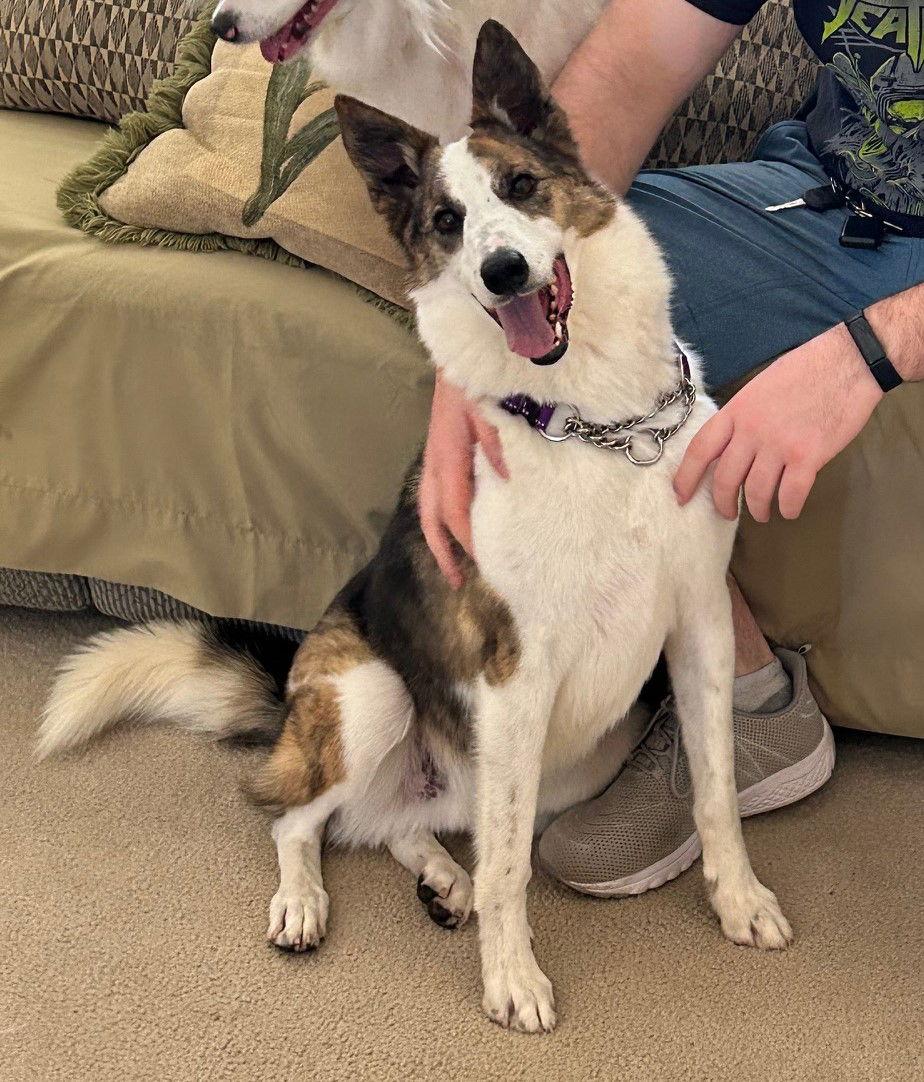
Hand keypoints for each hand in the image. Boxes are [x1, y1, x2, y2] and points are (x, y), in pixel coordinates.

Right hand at [419, 372, 507, 587]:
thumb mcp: (490, 407)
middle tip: (458, 582)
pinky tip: (462, 518)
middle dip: (443, 550)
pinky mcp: (442, 447)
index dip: (468, 540)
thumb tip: (508, 482)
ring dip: (440, 535)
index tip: (484, 563)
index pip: (456, 511)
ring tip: (453, 560)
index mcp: (447, 457)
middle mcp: (436, 461)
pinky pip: (438, 490)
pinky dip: (445, 512)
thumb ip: (499, 444)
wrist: (460, 346)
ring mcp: (436, 455)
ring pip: (431, 505)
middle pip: (433, 516)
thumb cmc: (476, 375)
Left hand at [674, 323, 883, 521]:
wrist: (847, 362)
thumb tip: (732, 447)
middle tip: (727, 513)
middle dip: (723, 503)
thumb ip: (742, 418)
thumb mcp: (759, 389)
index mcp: (736, 412)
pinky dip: (788, 507)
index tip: (680, 496)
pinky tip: (789, 510)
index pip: (700, 450)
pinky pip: (790, 493)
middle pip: (725, 478)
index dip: (686, 477)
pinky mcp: (808, 456)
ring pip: (756, 491)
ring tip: (763, 513)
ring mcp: (779, 444)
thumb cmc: (804, 371)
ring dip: (758, 509)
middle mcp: (752, 431)